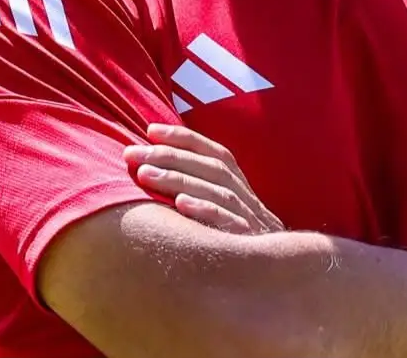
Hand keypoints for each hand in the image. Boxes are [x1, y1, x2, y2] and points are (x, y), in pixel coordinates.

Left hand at [124, 122, 284, 234]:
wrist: (273, 275)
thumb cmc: (234, 238)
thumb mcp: (222, 208)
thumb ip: (199, 186)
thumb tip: (156, 165)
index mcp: (237, 183)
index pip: (211, 151)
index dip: (183, 137)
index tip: (150, 129)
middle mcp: (244, 195)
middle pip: (209, 167)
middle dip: (169, 156)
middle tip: (132, 153)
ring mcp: (249, 218)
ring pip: (215, 190)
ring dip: (178, 179)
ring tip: (144, 174)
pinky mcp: (248, 243)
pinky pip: (228, 223)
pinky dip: (205, 210)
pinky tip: (180, 204)